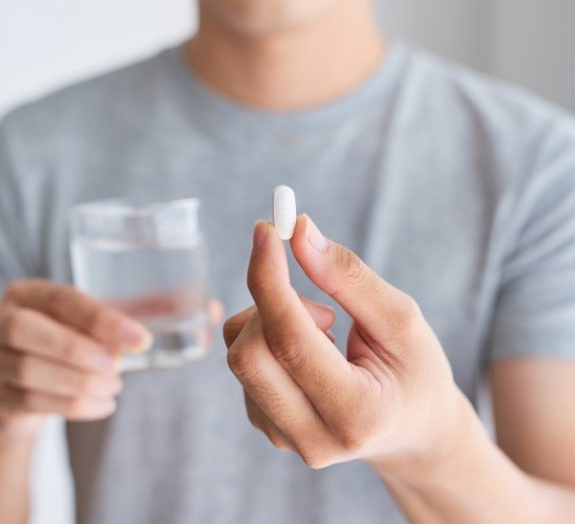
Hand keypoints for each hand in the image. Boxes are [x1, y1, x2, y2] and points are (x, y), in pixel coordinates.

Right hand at [0, 279, 151, 441]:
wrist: (26, 385)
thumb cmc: (62, 343)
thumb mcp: (82, 325)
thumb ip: (105, 328)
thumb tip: (136, 341)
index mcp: (28, 294)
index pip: (62, 300)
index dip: (102, 319)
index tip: (140, 339)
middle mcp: (0, 321)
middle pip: (24, 329)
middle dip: (76, 349)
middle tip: (116, 365)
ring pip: (28, 369)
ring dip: (80, 381)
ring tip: (114, 385)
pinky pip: (31, 401)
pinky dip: (75, 404)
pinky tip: (104, 404)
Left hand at [224, 215, 469, 473]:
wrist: (412, 429)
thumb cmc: (416, 370)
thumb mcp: (401, 319)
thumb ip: (348, 276)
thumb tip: (299, 232)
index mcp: (356, 413)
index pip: (290, 341)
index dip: (270, 279)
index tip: (265, 230)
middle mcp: (312, 438)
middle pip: (249, 354)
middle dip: (271, 303)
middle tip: (320, 301)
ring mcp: (283, 438)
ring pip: (240, 355)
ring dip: (273, 321)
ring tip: (327, 332)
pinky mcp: (266, 426)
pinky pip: (244, 364)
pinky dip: (269, 338)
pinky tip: (310, 352)